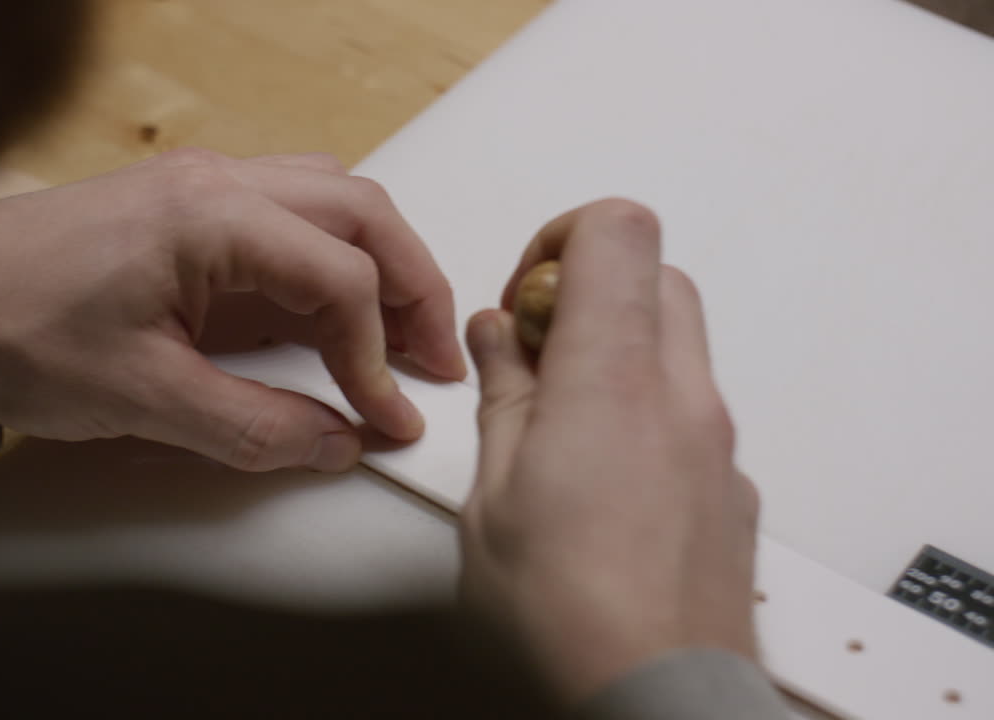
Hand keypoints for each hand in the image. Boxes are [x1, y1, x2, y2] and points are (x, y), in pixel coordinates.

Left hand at [0, 149, 465, 471]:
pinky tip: (331, 308)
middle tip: (433, 358)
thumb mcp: (144, 399)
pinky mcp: (184, 210)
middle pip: (359, 214)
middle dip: (411, 286)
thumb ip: (256, 426)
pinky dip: (330, 259)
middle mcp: (217, 183)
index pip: (341, 278)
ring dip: (377, 263)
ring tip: (398, 332)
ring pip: (331, 202)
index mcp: (212, 216)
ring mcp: (201, 187)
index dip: (378, 358)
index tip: (389, 418)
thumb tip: (338, 441)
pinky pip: (287, 215)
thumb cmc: (13, 335)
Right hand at [460, 199, 759, 702]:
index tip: (523, 296)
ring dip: (619, 347)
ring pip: (680, 339)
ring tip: (560, 420)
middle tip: (536, 353)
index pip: (616, 230)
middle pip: (657, 274)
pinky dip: (649, 405)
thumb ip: (503, 396)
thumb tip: (500, 338)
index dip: (560, 238)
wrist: (656, 700)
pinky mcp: (732, 488)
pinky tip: (602, 474)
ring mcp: (716, 443)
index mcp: (610, 380)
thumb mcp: (492, 497)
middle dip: (590, 290)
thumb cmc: (566, 615)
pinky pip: (693, 408)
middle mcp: (680, 397)